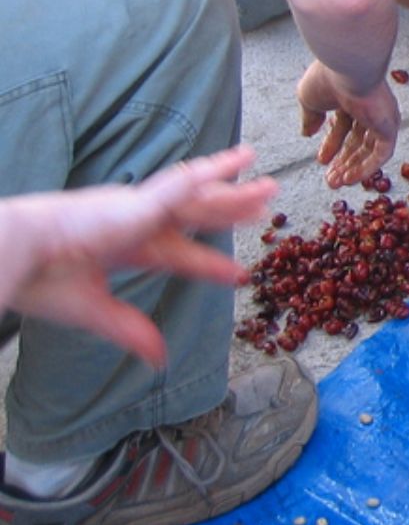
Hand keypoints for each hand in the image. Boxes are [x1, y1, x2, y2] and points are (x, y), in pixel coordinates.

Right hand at [0, 145, 266, 366]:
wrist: (9, 258)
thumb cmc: (37, 280)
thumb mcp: (94, 310)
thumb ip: (130, 330)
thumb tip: (159, 360)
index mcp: (122, 246)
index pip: (177, 255)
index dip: (208, 264)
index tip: (239, 275)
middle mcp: (135, 221)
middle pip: (195, 215)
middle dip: (230, 211)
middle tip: (266, 205)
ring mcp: (137, 208)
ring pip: (198, 195)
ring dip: (233, 189)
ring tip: (267, 182)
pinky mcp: (136, 203)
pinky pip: (180, 185)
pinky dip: (208, 176)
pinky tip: (235, 163)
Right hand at [296, 61, 399, 188]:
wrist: (346, 67)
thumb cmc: (326, 78)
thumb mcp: (310, 100)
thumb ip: (310, 117)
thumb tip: (307, 133)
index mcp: (351, 98)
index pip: (344, 127)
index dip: (332, 145)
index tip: (321, 160)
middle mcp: (370, 108)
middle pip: (358, 141)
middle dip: (343, 162)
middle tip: (330, 180)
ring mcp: (381, 117)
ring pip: (370, 150)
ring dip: (353, 168)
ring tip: (336, 183)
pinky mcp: (389, 126)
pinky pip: (382, 153)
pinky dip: (368, 167)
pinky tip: (351, 179)